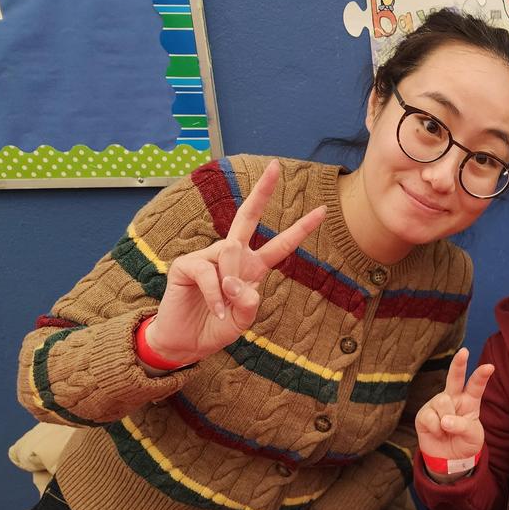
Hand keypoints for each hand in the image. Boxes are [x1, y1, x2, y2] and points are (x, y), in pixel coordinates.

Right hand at [144, 160, 326, 372]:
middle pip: (247, 217)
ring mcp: (207, 257)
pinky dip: (214, 295)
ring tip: (223, 310)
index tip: (322, 210)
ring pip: (229, 256)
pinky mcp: (186, 265)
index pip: (280, 245)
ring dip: (230, 286)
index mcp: (252, 268)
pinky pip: (208, 273)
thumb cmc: (216, 328)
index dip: (301, 229)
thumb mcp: (242, 320)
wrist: (185, 343)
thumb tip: (238, 284)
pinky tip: (215, 310)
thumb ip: (248, 304)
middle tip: (275, 166)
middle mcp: (230, 256)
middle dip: (262, 192)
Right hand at [415, 348, 493, 480]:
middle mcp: (453, 398)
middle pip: (454, 378)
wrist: (448, 460)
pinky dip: (435, 429)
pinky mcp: (424, 414)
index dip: (482, 376)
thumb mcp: (473, 437)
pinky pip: (430, 417)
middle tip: (464, 352)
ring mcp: (437, 404)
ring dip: (446, 420)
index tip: (490, 366)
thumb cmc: (464, 443)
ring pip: (442, 402)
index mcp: (470, 401)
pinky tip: (437, 433)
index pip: (476, 386)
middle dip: (458, 365)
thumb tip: (444, 420)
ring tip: (447, 430)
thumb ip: (463, 426)